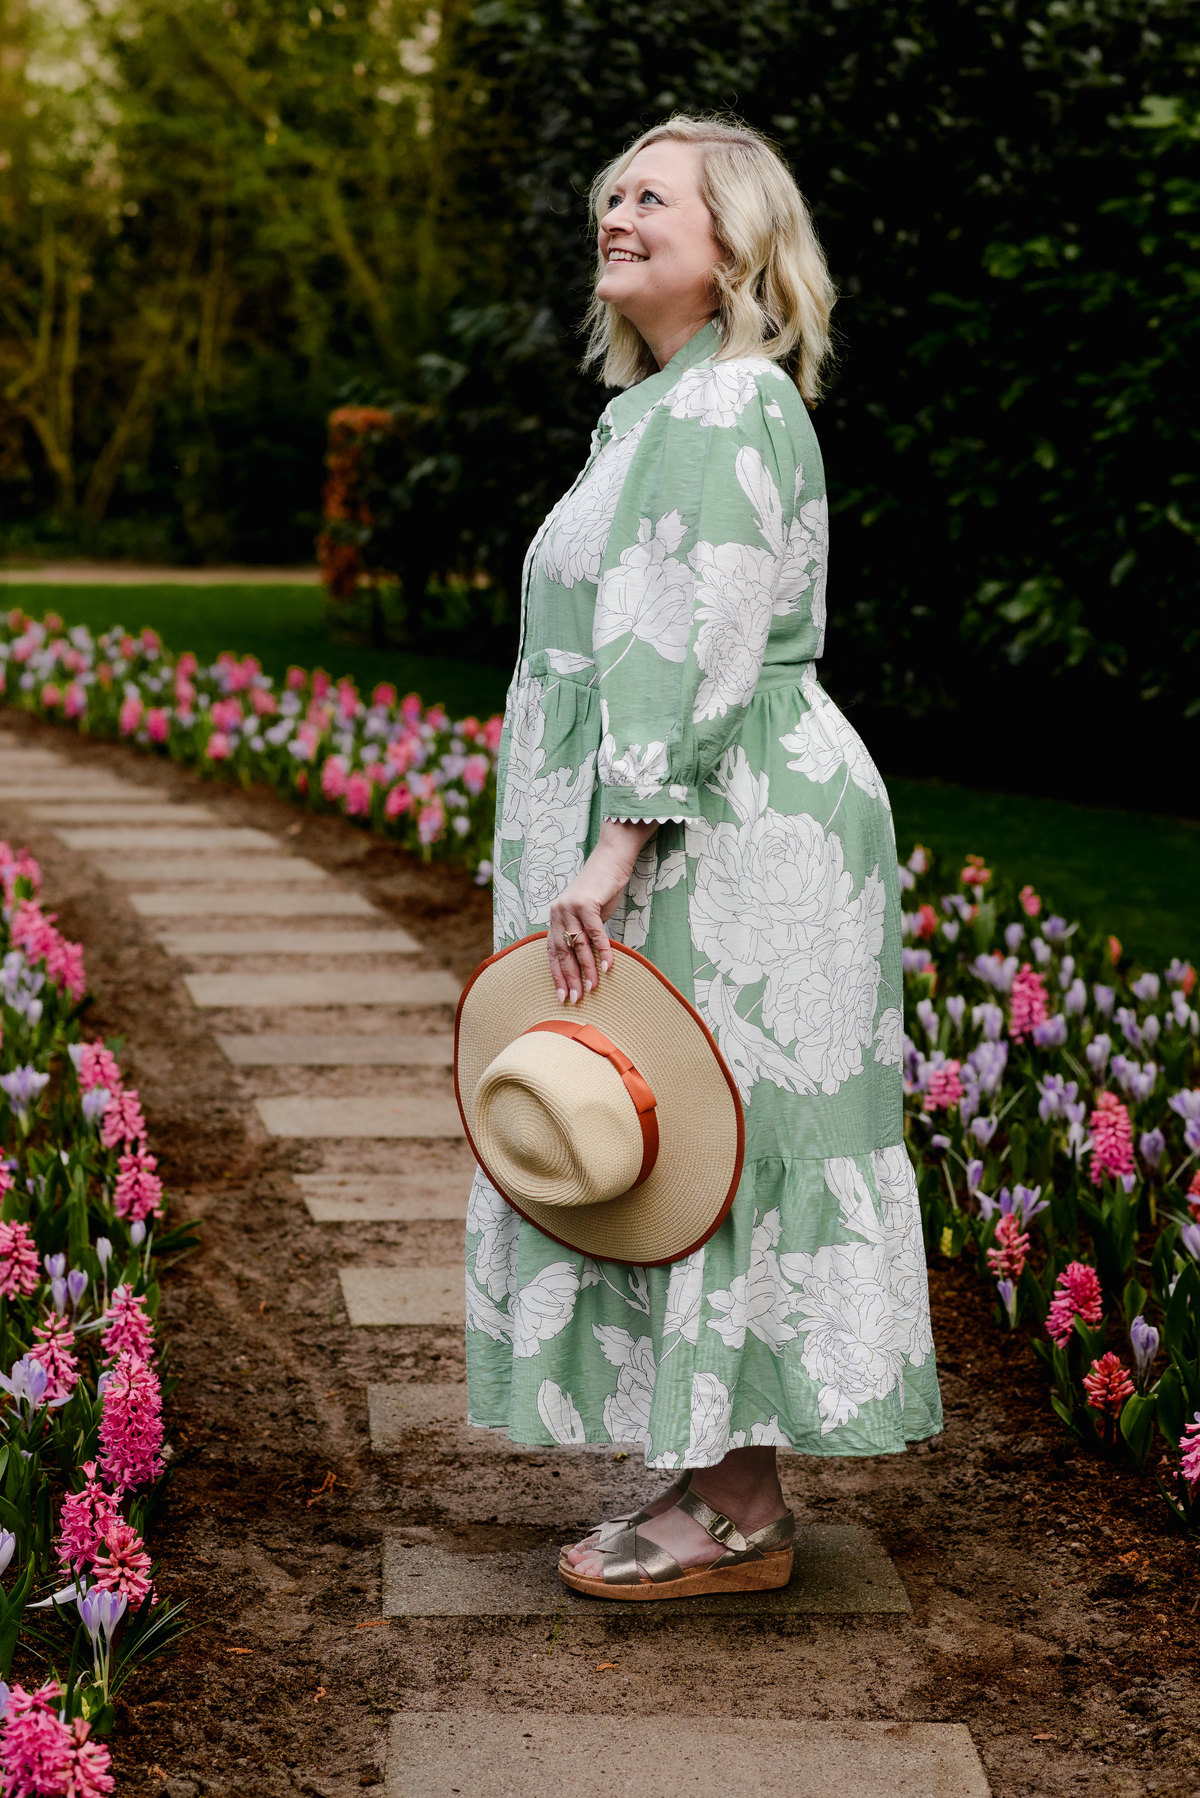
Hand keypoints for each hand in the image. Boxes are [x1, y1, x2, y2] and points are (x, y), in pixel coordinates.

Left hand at [548, 820, 657, 1001]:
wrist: (611, 860)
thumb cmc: (601, 888)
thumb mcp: (588, 914)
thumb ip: (582, 934)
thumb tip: (585, 961)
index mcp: (555, 917)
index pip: (552, 951)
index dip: (556, 975)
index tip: (561, 995)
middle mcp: (558, 912)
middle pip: (562, 951)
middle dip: (569, 978)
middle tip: (575, 999)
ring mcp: (570, 906)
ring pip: (578, 945)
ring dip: (586, 969)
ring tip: (592, 988)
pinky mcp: (586, 902)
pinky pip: (594, 933)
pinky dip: (602, 951)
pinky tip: (607, 967)